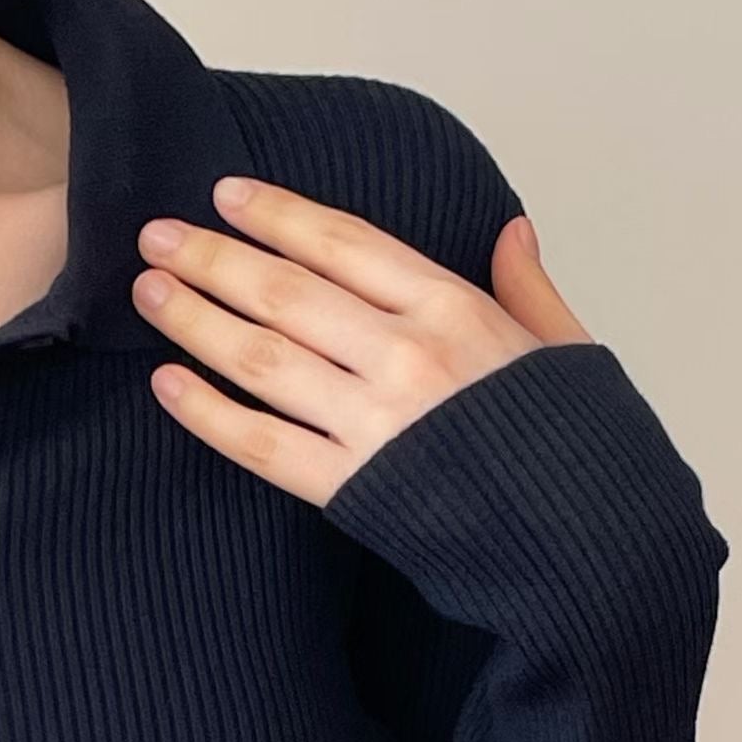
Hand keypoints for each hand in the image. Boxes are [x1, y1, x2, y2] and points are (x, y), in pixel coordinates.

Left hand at [131, 174, 594, 504]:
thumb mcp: (569, 350)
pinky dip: (209, 415)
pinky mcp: (354, 490)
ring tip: (150, 293)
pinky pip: (264, 445)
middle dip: (214, 258)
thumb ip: (527, 289)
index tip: (226, 196)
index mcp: (457, 309)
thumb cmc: (585, 452)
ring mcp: (376, 423)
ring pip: (264, 359)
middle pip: (287, 292)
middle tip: (156, 236)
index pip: (346, 244)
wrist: (591, 545)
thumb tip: (509, 231)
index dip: (279, 214)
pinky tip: (167, 386)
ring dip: (196, 321)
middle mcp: (408, 356)